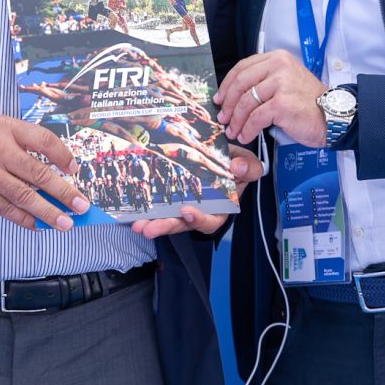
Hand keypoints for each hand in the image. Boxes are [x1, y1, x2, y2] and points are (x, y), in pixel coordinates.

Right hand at [0, 115, 89, 230]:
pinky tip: (39, 225)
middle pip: (38, 173)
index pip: (43, 140)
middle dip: (63, 192)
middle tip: (81, 205)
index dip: (63, 155)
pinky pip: (7, 210)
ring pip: (24, 196)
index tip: (75, 169)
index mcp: (7, 129)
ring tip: (65, 223)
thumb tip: (56, 166)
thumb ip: (24, 141)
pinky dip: (25, 219)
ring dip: (48, 212)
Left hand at [131, 145, 265, 238]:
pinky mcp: (171, 195)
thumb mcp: (249, 165)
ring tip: (138, 224)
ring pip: (168, 218)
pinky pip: (159, 204)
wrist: (224, 155)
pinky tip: (135, 208)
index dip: (198, 220)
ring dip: (152, 222)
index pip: (210, 221)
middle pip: (182, 224)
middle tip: (149, 229)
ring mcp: (183, 205)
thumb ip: (249, 168)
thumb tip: (237, 168)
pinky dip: (147, 206)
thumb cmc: (237, 164)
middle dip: (165, 227)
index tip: (187, 212)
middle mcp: (200, 211)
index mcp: (221, 208)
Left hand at [214, 50, 327, 147]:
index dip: (227, 84)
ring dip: (236, 120)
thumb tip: (234, 95)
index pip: (242, 67)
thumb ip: (264, 81)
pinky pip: (255, 118)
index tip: (220, 98)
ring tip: (234, 131)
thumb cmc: (309, 103)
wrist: (331, 115)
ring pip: (246, 102)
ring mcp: (281, 84)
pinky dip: (247, 129)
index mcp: (277, 58)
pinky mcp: (282, 103)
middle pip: (241, 83)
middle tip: (223, 117)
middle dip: (228, 103)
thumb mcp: (287, 81)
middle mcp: (279, 66)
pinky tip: (246, 135)